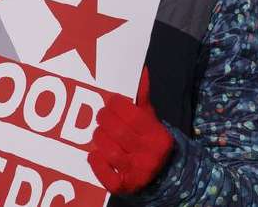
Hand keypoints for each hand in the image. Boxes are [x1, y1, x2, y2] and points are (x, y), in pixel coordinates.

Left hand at [87, 69, 172, 194]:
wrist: (162, 175)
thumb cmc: (148, 140)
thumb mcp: (150, 119)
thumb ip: (142, 97)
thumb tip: (141, 71)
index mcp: (157, 135)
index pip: (132, 115)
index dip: (116, 105)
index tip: (111, 103)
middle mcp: (150, 155)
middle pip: (117, 131)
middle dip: (104, 120)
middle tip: (101, 117)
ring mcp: (138, 172)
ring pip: (109, 150)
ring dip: (98, 138)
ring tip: (100, 134)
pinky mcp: (125, 187)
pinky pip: (105, 175)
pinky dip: (96, 163)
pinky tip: (95, 154)